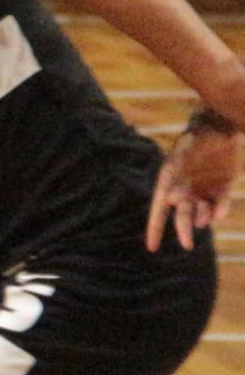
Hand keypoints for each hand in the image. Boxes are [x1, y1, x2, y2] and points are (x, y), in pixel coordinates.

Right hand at [149, 117, 238, 251]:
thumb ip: (177, 179)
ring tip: (205, 218)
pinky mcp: (222, 187)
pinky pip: (220, 205)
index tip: (152, 248)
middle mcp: (185, 188)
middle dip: (183, 231)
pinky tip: (219, 213)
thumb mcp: (184, 158)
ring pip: (201, 213)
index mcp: (169, 182)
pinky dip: (220, 211)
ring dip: (202, 219)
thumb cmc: (196, 139)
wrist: (220, 126)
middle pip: (181, 215)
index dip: (155, 229)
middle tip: (188, 246)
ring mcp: (204, 188)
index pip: (158, 210)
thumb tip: (168, 202)